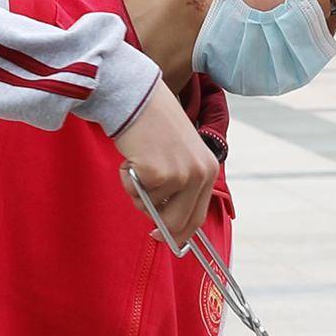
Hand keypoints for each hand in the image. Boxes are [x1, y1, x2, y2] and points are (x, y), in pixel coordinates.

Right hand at [114, 81, 220, 252]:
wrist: (138, 97)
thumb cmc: (155, 125)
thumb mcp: (181, 155)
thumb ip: (181, 186)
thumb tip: (167, 224)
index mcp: (209, 170)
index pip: (197, 216)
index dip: (180, 233)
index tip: (164, 238)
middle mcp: (200, 174)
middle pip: (177, 222)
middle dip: (157, 222)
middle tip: (144, 211)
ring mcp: (180, 175)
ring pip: (150, 207)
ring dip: (137, 191)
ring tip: (139, 161)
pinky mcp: (158, 173)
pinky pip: (135, 192)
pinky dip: (126, 178)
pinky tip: (131, 155)